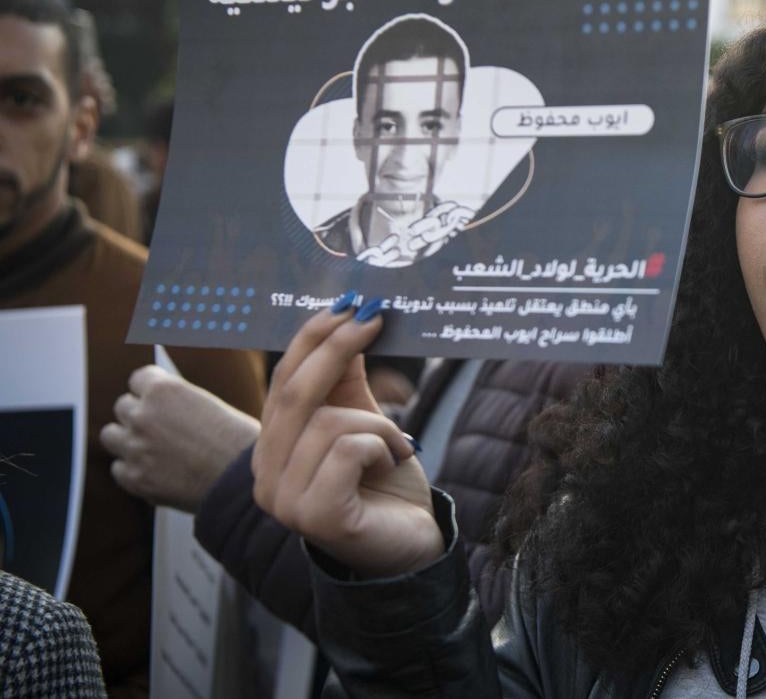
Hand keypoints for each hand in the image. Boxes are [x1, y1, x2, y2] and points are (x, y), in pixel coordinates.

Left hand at [100, 366, 258, 512]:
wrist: (242, 482)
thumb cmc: (239, 443)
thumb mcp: (211, 406)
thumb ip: (181, 403)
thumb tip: (170, 407)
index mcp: (164, 391)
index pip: (138, 379)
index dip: (150, 389)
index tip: (157, 398)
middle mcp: (144, 416)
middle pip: (123, 406)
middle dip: (139, 414)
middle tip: (159, 426)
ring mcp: (135, 448)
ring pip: (111, 435)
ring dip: (127, 438)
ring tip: (149, 447)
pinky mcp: (135, 478)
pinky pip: (118, 468)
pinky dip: (132, 468)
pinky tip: (153, 470)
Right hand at [252, 302, 441, 577]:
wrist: (414, 546)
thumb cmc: (387, 486)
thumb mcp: (366, 422)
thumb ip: (347, 382)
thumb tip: (346, 319)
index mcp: (272, 450)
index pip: (280, 382)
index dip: (311, 339)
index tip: (349, 304)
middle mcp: (265, 477)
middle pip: (294, 394)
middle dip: (336, 348)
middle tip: (376, 317)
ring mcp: (284, 502)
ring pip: (328, 422)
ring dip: (379, 423)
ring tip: (398, 444)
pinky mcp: (315, 517)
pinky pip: (347, 450)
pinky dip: (380, 446)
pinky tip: (393, 462)